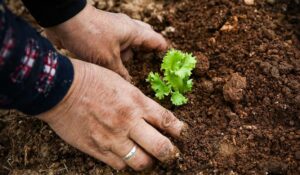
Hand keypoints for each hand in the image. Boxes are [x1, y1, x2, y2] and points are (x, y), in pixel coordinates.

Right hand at [37, 59, 186, 170]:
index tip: (183, 134)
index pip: (167, 121)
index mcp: (136, 102)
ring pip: (141, 162)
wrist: (60, 88)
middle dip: (170, 153)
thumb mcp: (121, 83)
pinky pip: (119, 166)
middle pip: (161, 148)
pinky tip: (126, 157)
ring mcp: (112, 138)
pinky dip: (126, 163)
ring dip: (148, 161)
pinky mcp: (96, 149)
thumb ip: (137, 101)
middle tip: (171, 154)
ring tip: (148, 157)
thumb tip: (151, 116)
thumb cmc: (91, 80)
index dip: (179, 131)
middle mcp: (128, 122)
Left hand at [44, 4, 167, 80]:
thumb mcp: (107, 60)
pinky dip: (116, 55)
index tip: (165, 63)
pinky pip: (115, 45)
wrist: (64, 21)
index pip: (156, 40)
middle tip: (146, 65)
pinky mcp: (103, 34)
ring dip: (128, 56)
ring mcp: (114, 30)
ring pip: (128, 44)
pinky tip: (112, 66)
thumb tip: (128, 83)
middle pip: (144, 39)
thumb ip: (120, 73)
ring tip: (126, 70)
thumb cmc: (89, 36)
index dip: (163, 52)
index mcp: (134, 32)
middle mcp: (126, 29)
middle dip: (145, 52)